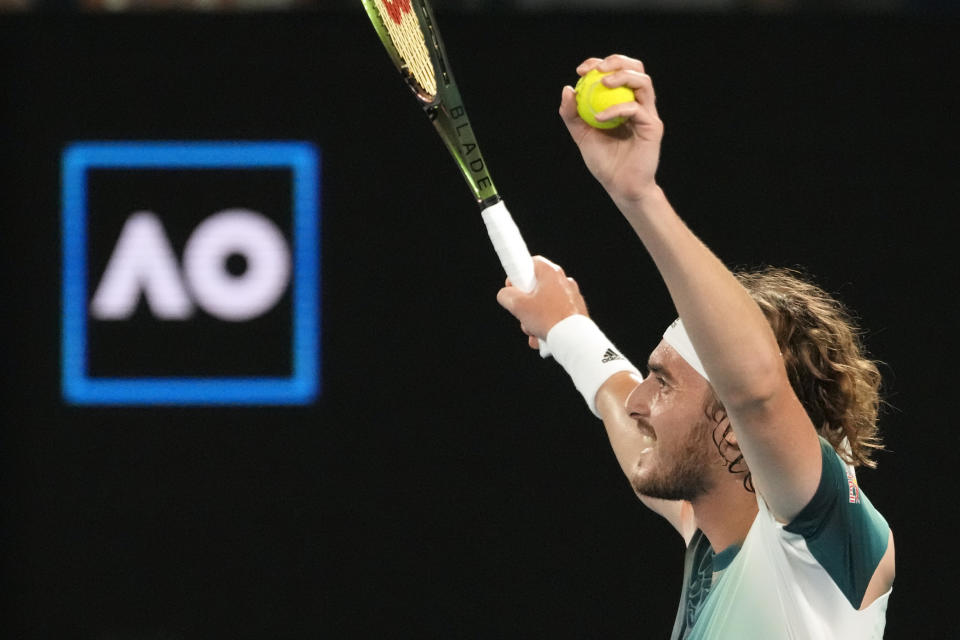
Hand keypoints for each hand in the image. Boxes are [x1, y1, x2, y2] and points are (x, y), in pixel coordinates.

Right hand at [496, 256, 588, 348]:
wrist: (574, 340)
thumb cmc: (550, 319)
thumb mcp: (518, 306)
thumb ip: (506, 296)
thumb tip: (505, 296)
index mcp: (551, 273)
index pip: (530, 263)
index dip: (517, 274)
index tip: (512, 287)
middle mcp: (564, 281)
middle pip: (535, 287)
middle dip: (525, 304)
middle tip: (521, 312)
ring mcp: (571, 297)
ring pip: (544, 305)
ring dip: (533, 319)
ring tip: (533, 330)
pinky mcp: (575, 312)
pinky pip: (554, 316)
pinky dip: (546, 326)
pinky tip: (542, 338)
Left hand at [560, 54, 663, 203]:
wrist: (621, 187)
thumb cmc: (604, 163)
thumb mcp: (582, 135)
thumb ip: (572, 114)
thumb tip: (567, 89)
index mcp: (624, 101)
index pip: (617, 72)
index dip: (600, 64)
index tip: (581, 69)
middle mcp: (639, 103)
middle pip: (636, 68)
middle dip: (616, 61)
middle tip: (596, 69)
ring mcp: (648, 114)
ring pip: (643, 82)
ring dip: (621, 77)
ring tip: (601, 83)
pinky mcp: (653, 126)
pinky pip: (636, 108)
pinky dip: (616, 109)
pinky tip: (599, 118)